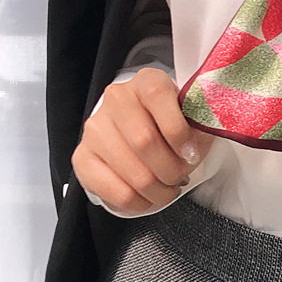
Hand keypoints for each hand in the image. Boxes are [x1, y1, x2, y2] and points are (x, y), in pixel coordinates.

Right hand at [71, 68, 213, 214]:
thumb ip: (198, 122)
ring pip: (132, 171)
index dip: (177, 129)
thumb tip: (199, 142)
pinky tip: (148, 197)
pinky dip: (137, 201)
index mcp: (146, 80)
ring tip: (169, 189)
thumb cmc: (171, 122)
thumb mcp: (190, 114)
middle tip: (182, 177)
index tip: (191, 153)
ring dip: (158, 190)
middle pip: (144, 140)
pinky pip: (113, 190)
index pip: (158, 95)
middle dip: (171, 168)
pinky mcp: (82, 157)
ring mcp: (95, 127)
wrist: (142, 129)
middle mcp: (116, 98)